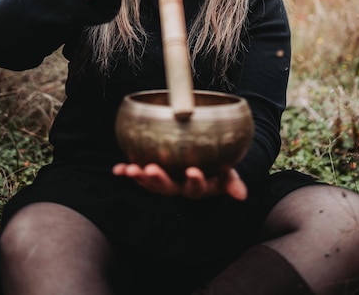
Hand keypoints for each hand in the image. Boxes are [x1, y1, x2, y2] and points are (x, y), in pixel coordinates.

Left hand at [112, 162, 247, 200]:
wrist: (202, 163)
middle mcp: (178, 187)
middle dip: (159, 179)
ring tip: (131, 170)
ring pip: (150, 184)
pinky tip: (117, 170)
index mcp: (197, 188)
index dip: (195, 181)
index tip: (193, 172)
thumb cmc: (217, 167)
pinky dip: (125, 171)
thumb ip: (232, 182)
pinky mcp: (151, 175)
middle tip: (152, 169)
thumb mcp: (227, 174)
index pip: (196, 188)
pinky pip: (137, 175)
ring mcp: (163, 182)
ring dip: (140, 177)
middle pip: (167, 187)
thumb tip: (241, 196)